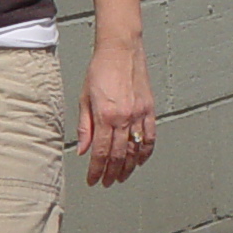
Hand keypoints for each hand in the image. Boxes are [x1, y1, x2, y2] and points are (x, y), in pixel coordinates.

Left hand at [77, 33, 154, 186]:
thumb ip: (85, 126)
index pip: (100, 152)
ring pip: (136, 149)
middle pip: (119, 155)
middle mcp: (124, 117)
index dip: (96, 170)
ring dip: (129, 166)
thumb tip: (82, 150)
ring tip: (121, 176)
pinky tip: (140, 160)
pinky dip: (146, 152)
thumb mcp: (84, 98)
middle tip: (106, 182)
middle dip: (111, 172)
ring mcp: (139, 114)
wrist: (121, 50)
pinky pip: (150, 136)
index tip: (93, 180)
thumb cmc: (100, 69)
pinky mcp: (149, 109)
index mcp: (105, 115)